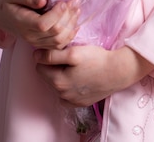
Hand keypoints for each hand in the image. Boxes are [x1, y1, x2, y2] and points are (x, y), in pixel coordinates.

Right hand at [0, 0, 80, 48]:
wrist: (2, 15)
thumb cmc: (9, 2)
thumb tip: (44, 1)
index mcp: (22, 23)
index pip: (43, 24)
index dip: (57, 14)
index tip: (64, 1)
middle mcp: (30, 36)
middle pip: (54, 32)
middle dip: (68, 16)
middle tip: (75, 1)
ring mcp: (36, 43)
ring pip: (59, 40)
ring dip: (71, 24)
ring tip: (76, 8)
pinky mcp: (42, 44)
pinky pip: (59, 44)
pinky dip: (70, 34)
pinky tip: (75, 21)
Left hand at [34, 45, 153, 106]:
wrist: (117, 71)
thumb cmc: (96, 59)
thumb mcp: (73, 52)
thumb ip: (51, 55)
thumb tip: (36, 56)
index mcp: (57, 81)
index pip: (40, 66)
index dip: (46, 56)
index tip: (58, 50)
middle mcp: (61, 95)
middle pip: (47, 76)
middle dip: (53, 66)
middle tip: (68, 57)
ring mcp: (71, 101)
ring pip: (57, 85)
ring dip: (61, 75)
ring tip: (75, 66)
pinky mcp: (80, 103)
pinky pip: (66, 95)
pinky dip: (69, 87)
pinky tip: (78, 78)